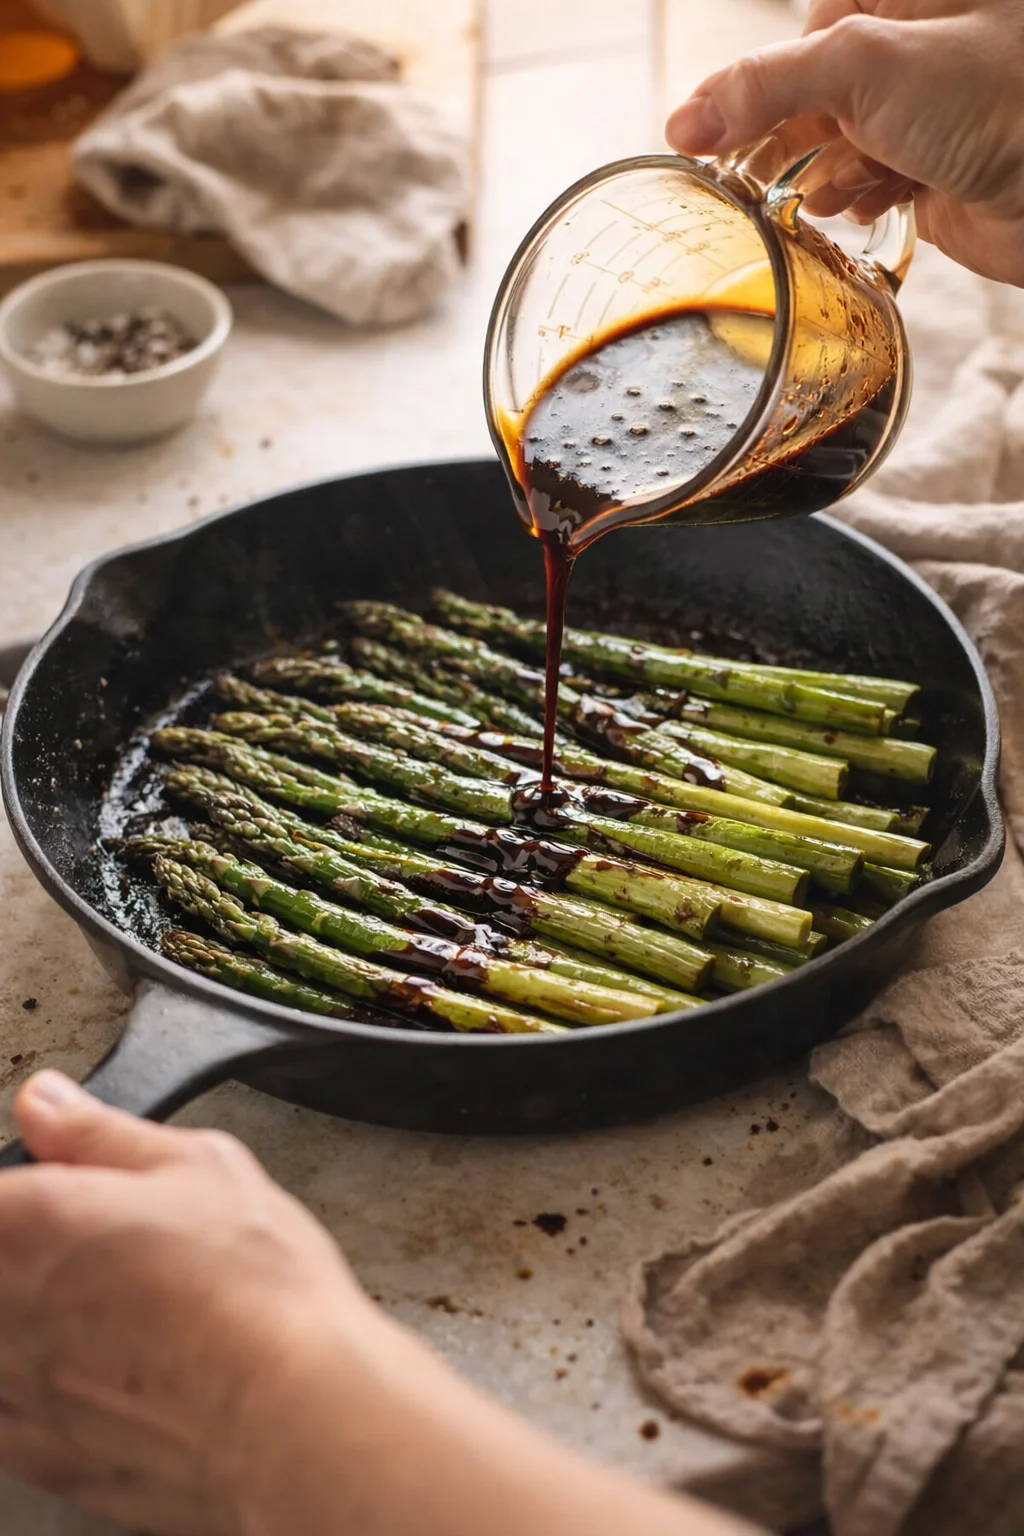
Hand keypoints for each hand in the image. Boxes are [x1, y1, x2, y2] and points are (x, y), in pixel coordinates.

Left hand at [0, 1070, 371, 1534]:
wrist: (291, 1418)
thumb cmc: (259, 1292)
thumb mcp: (203, 1167)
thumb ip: (102, 1134)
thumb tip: (47, 1104)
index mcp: (31, 1217)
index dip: (39, 1186)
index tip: (75, 1195)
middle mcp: (4, 1302)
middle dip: (38, 1252)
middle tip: (109, 1254)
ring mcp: (14, 1387)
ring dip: (30, 1321)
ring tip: (115, 1315)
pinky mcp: (40, 1457)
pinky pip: (3, 1415)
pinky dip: (31, 1392)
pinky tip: (93, 1378)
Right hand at [666, 0, 1023, 286]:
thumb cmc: (997, 103)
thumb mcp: (863, 65)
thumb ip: (766, 85)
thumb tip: (684, 119)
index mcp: (902, 0)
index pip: (806, 35)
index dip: (766, 86)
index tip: (721, 135)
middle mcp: (916, 50)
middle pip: (817, 94)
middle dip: (790, 137)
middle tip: (750, 175)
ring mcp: (926, 114)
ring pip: (840, 144)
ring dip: (821, 173)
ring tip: (818, 193)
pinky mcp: (935, 172)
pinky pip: (872, 184)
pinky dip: (856, 199)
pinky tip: (856, 207)